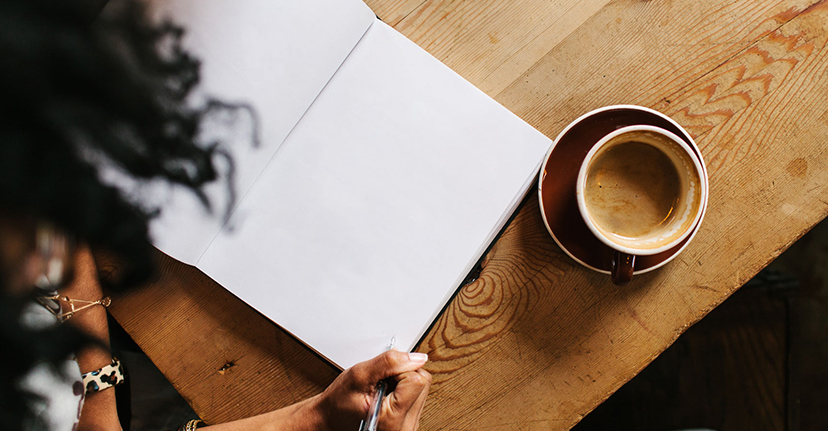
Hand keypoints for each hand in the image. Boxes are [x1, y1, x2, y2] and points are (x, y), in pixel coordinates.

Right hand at [313, 350, 430, 430]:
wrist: (331, 419)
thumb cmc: (339, 402)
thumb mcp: (359, 374)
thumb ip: (390, 362)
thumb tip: (417, 357)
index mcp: (394, 418)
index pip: (417, 379)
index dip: (399, 369)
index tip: (382, 375)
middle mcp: (405, 426)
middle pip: (422, 383)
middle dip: (402, 374)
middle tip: (380, 382)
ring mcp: (409, 425)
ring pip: (421, 388)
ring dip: (402, 382)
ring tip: (381, 389)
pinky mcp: (409, 421)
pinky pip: (416, 395)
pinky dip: (402, 390)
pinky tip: (386, 394)